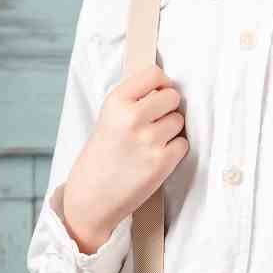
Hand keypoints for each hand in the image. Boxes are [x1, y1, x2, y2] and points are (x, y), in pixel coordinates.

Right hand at [56, 67, 187, 252]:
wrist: (90, 198)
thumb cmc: (99, 158)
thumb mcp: (107, 118)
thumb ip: (133, 100)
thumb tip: (165, 85)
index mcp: (116, 102)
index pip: (154, 74)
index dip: (161, 84)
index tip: (159, 93)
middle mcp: (132, 117)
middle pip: (173, 96)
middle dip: (167, 108)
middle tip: (153, 123)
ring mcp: (148, 140)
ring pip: (179, 121)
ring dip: (170, 130)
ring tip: (150, 143)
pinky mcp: (161, 162)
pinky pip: (183, 144)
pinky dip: (174, 150)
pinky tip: (155, 157)